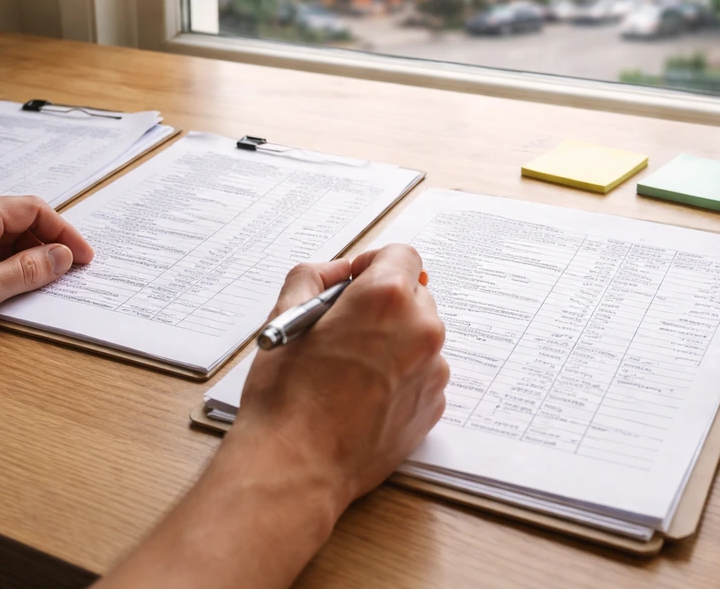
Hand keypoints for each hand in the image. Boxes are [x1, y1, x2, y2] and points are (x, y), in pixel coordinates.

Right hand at [234, 244, 448, 516]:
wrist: (297, 465)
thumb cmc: (288, 395)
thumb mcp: (285, 316)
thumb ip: (313, 276)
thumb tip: (337, 272)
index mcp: (387, 297)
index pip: (402, 255)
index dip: (373, 264)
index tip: (354, 283)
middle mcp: (421, 329)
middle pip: (414, 294)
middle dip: (383, 304)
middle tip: (344, 329)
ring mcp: (433, 371)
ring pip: (419, 336)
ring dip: (394, 340)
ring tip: (350, 369)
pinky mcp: (434, 406)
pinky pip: (423, 373)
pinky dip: (400, 375)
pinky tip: (363, 394)